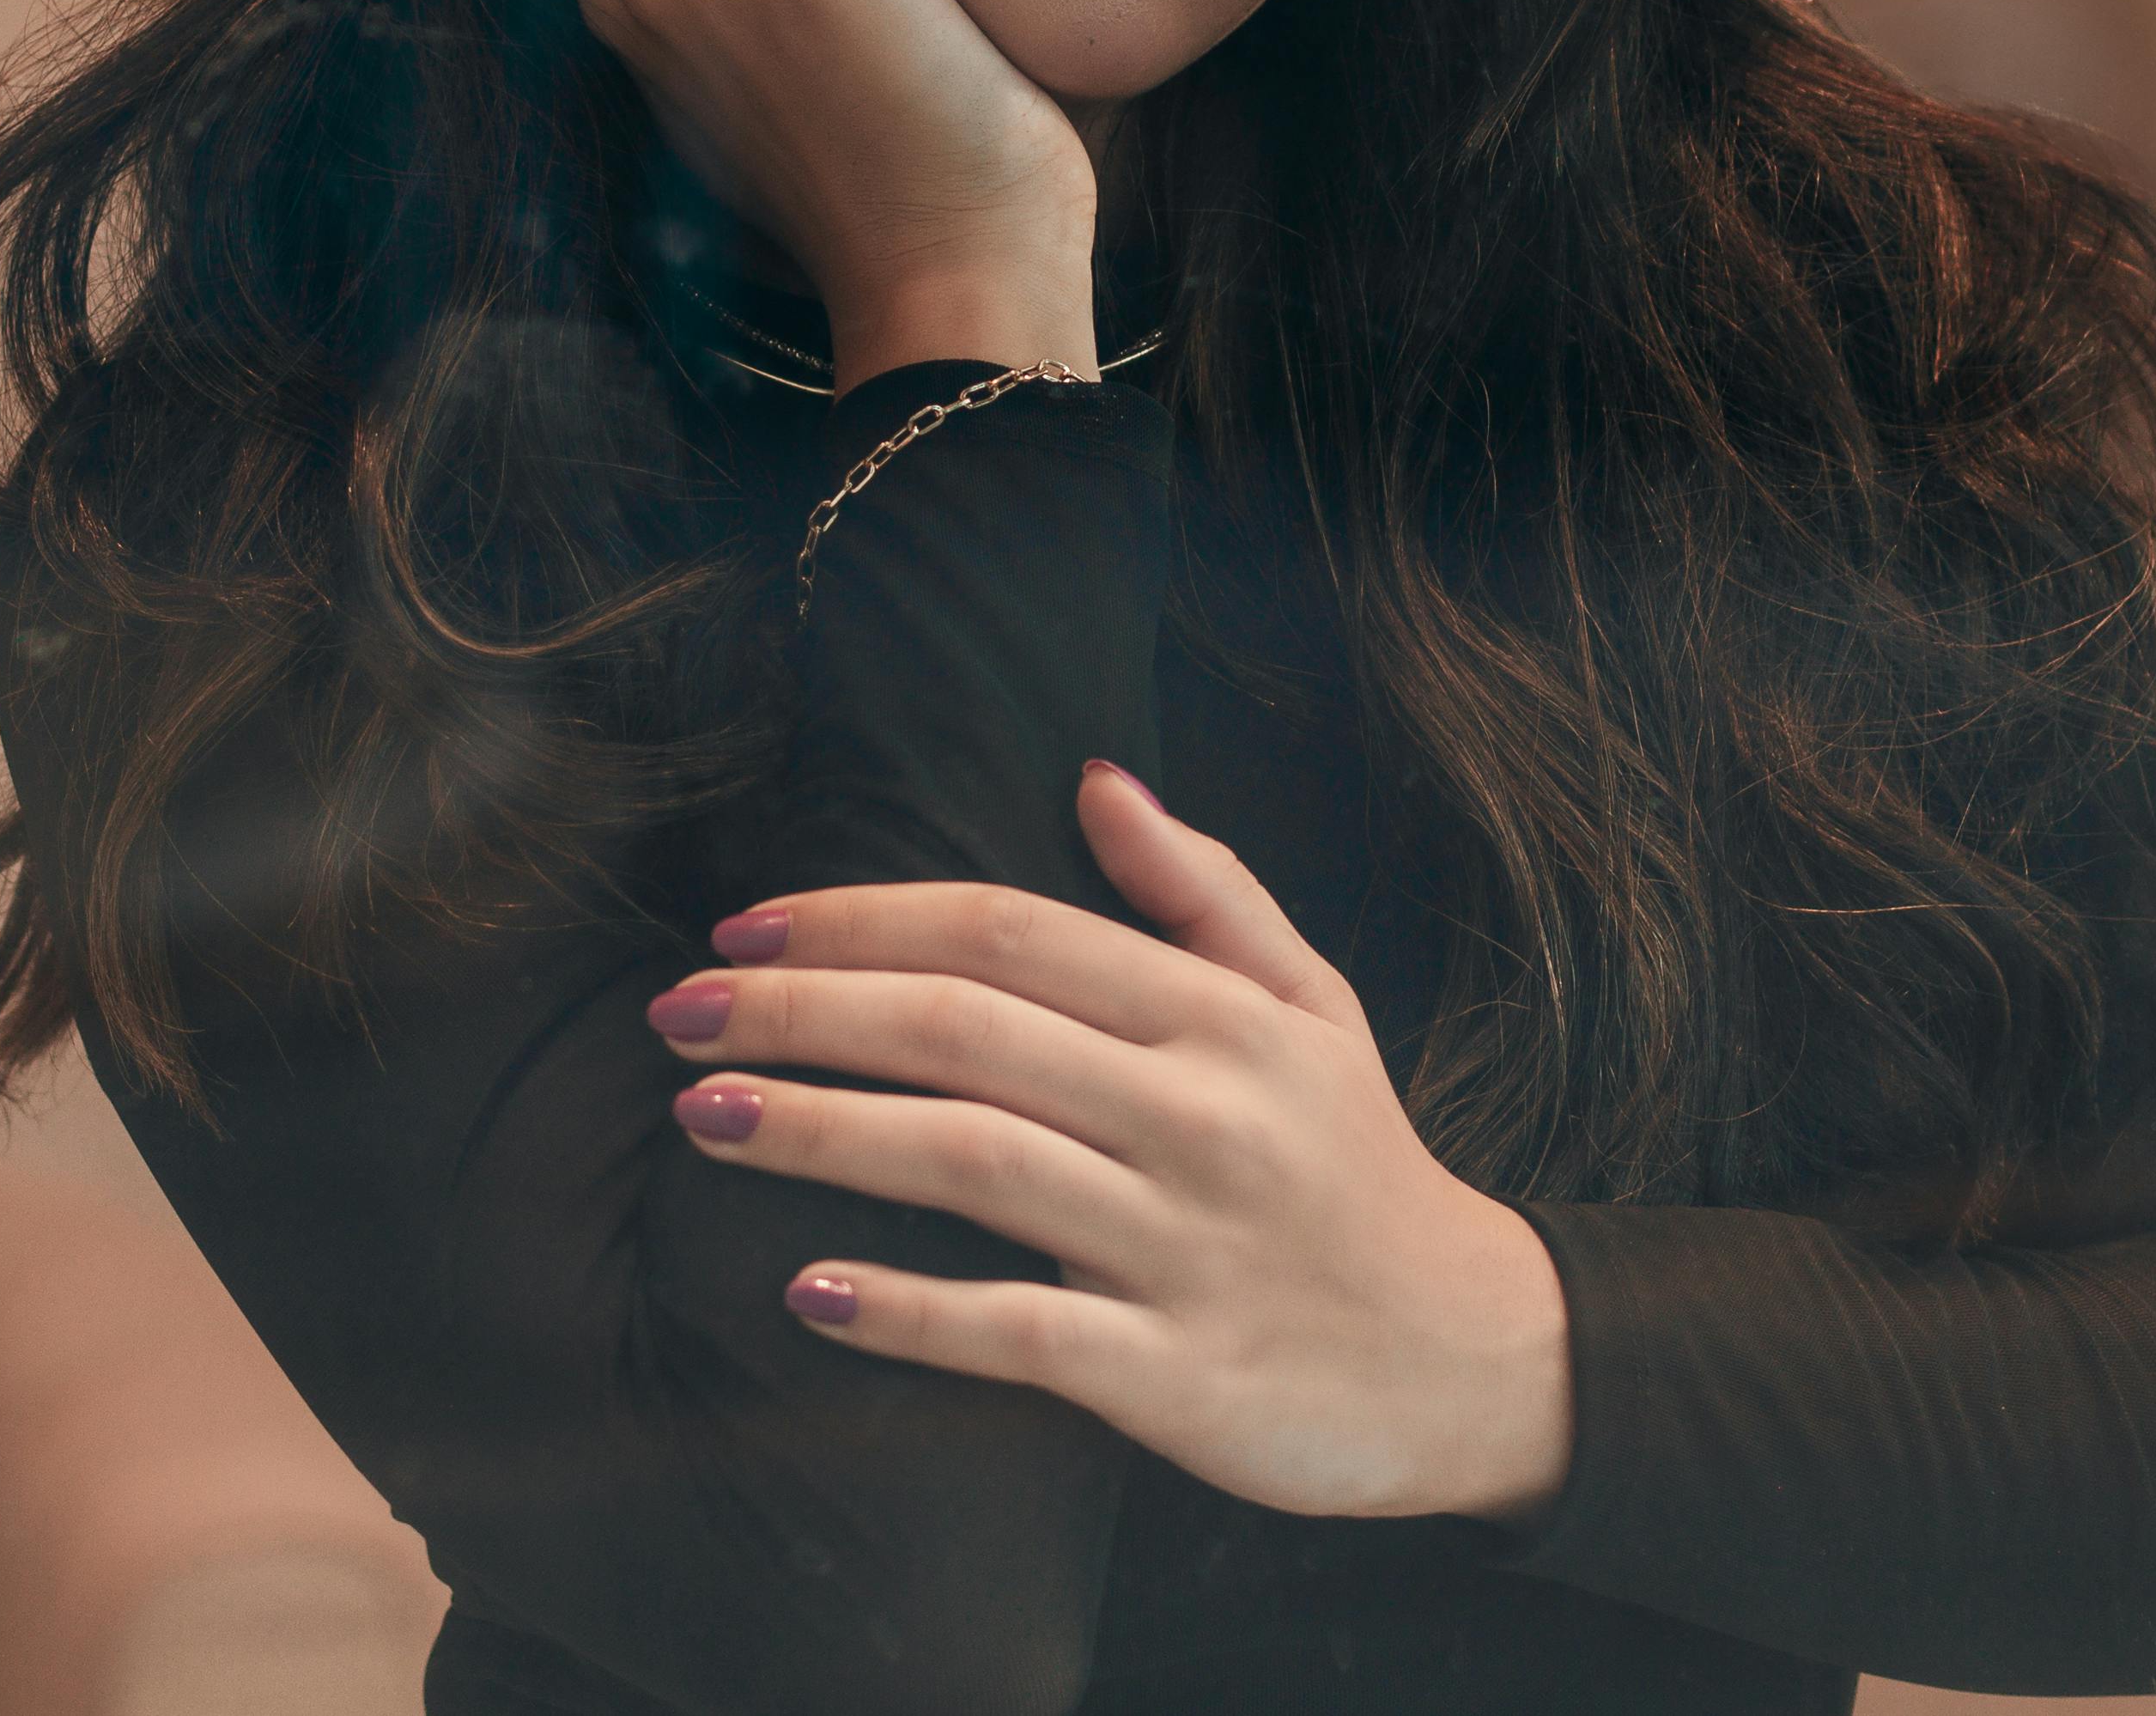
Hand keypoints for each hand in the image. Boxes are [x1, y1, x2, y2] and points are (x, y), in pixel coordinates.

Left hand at [642, 762, 1577, 1528]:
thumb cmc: (1362, 1167)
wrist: (1481, 1359)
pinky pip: (1020, 1333)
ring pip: (974, 1164)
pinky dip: (908, 1311)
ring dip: (821, 1134)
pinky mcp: (1178, 1377)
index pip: (1008, 933)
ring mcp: (1186, 1246)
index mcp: (1219, 1016)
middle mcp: (1201, 1114)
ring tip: (703, 1116)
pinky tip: (808, 1291)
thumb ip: (1202, 891)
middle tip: (674, 1015)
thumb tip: (1095, 778)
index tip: (741, 930)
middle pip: (965, 1033)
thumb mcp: (1313, 1005)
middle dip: (803, 1012)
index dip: (862, 920)